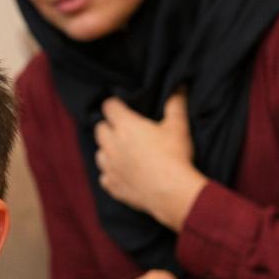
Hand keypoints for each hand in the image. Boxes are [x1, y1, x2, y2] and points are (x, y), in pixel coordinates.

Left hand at [94, 92, 206, 229]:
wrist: (170, 192)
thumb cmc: (174, 156)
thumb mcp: (178, 126)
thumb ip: (175, 104)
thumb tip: (179, 86)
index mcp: (125, 126)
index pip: (109, 106)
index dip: (115, 105)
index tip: (121, 107)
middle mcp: (111, 144)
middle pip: (100, 129)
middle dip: (109, 127)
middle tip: (124, 131)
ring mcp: (108, 166)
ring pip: (99, 153)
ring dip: (108, 151)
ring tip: (124, 154)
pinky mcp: (110, 185)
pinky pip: (104, 177)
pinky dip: (111, 174)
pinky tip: (124, 175)